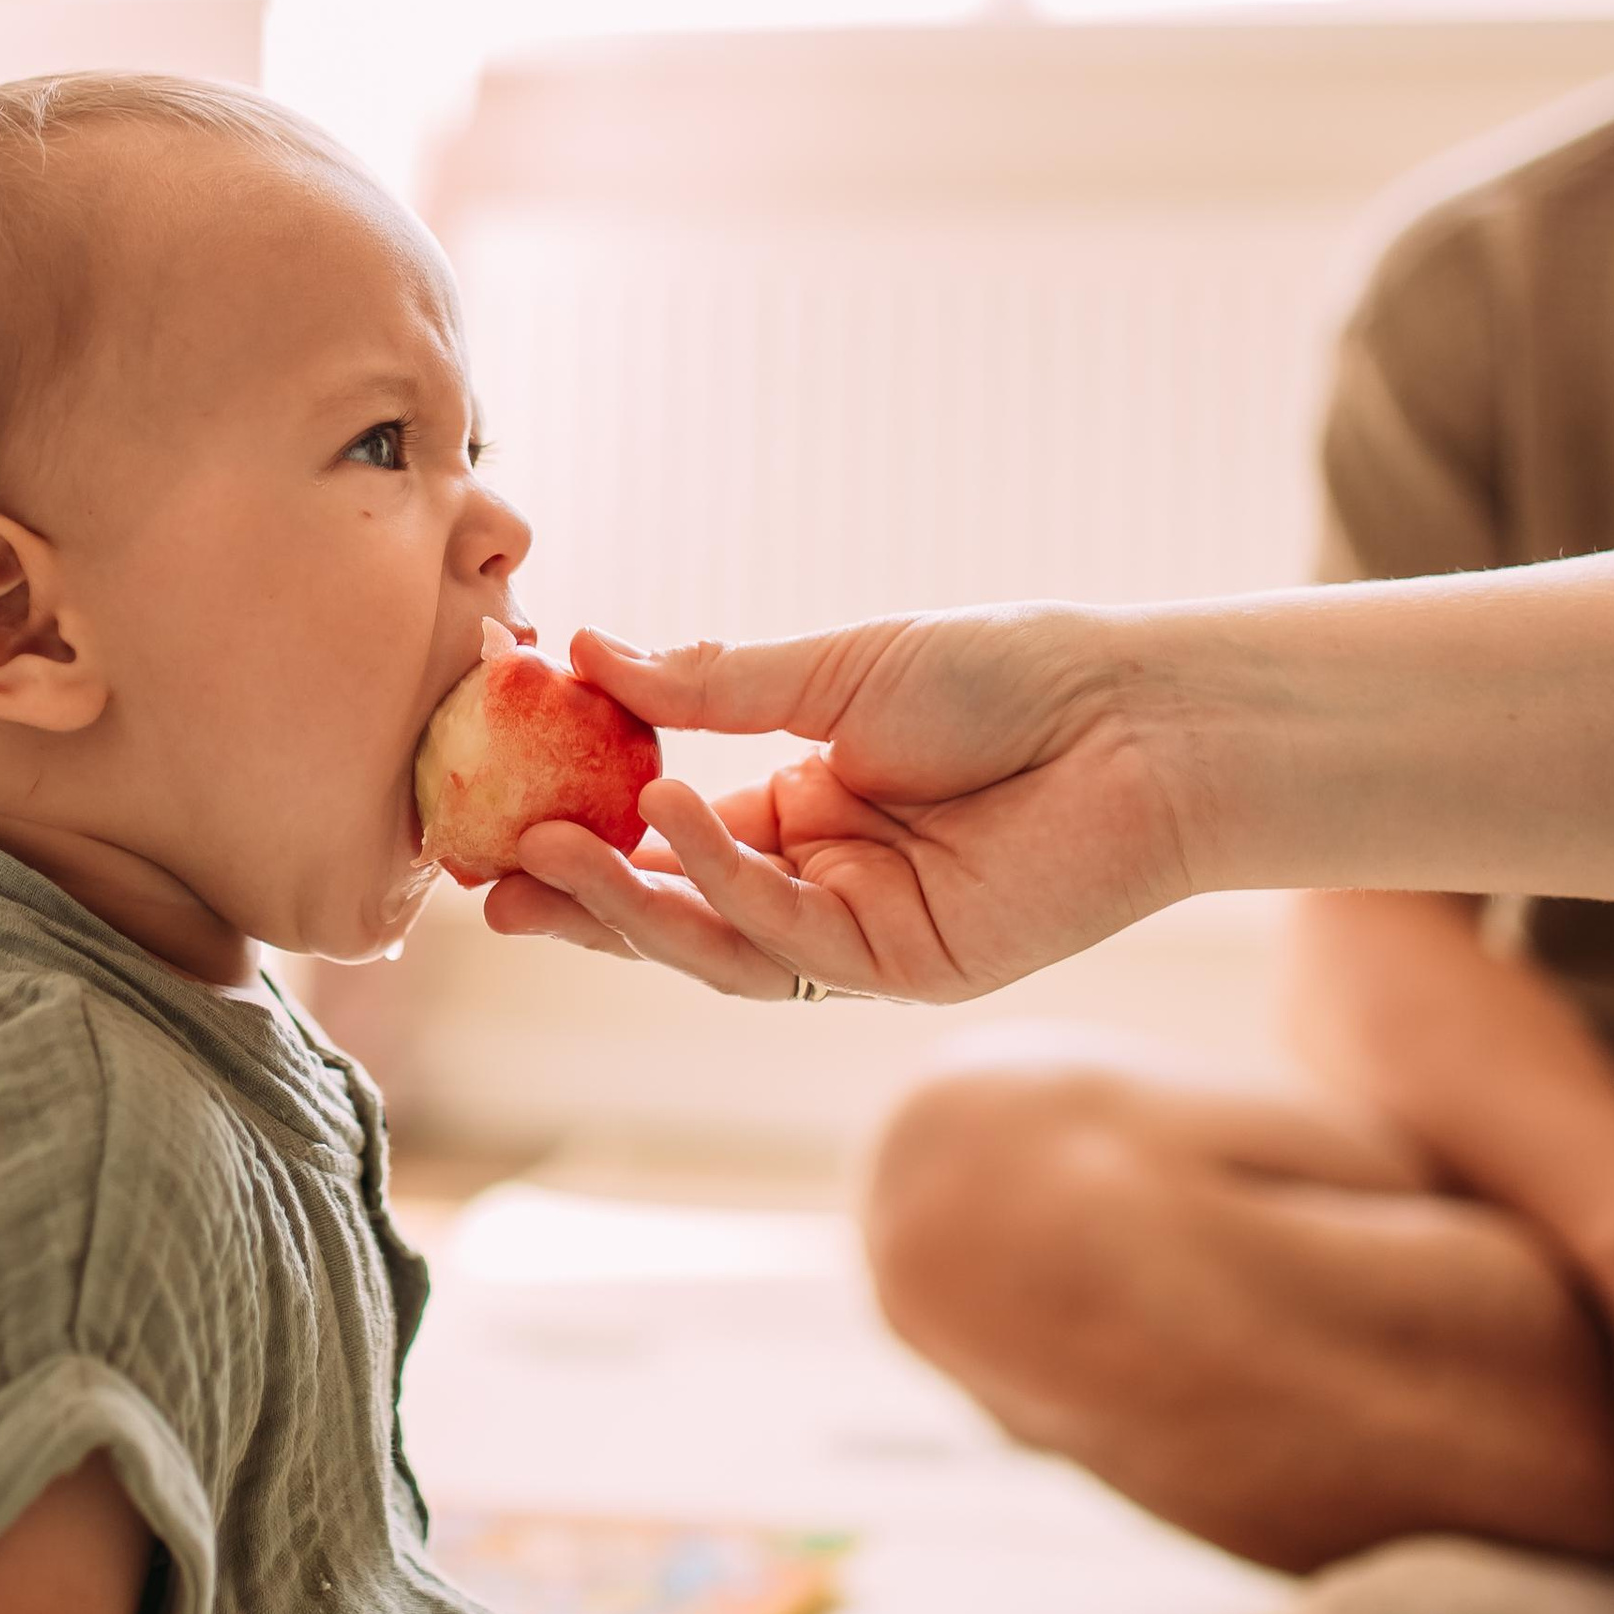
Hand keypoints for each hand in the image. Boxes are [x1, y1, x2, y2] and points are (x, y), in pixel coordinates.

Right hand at [482, 613, 1192, 1004]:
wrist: (1133, 716)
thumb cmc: (1008, 675)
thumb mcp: (836, 666)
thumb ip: (711, 682)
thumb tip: (582, 648)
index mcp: (799, 811)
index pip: (663, 839)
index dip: (578, 833)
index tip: (490, 810)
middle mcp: (818, 882)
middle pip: (669, 911)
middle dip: (572, 897)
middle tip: (480, 875)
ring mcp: (856, 932)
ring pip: (710, 943)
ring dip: (621, 904)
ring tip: (541, 850)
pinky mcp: (901, 966)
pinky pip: (783, 936)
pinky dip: (719, 878)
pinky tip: (673, 814)